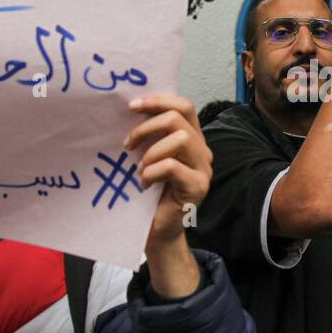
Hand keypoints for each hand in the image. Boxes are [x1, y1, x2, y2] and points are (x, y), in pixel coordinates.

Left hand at [124, 95, 212, 296]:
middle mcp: (202, 150)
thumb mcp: (149, 157)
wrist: (157, 231)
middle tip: (127, 144)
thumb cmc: (149, 194)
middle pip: (179, 117)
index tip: (132, 107)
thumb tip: (130, 110)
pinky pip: (172, 166)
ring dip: (151, 151)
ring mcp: (204, 169)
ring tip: (139, 168)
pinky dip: (152, 172)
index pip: (184, 105)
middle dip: (147, 126)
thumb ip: (151, 136)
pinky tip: (144, 183)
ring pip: (180, 138)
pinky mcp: (198, 186)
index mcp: (192, 139)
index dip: (158, 101)